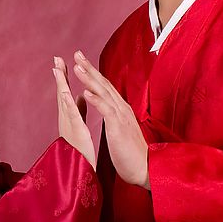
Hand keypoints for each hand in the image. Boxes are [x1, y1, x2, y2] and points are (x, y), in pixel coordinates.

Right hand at [53, 56, 95, 166]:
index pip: (66, 91)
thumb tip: (79, 96)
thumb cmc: (80, 149)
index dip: (64, 75)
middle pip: (62, 92)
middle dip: (59, 75)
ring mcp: (69, 125)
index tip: (62, 61)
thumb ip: (78, 109)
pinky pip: (72, 117)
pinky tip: (67, 92)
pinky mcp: (76, 132)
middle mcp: (66, 118)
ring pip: (64, 101)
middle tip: (56, 58)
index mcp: (69, 115)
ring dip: (60, 85)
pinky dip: (69, 104)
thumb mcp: (79, 124)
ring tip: (57, 69)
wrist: (80, 168)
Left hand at [71, 51, 149, 189]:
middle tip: (77, 53)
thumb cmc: (131, 153)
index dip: (93, 73)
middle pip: (104, 84)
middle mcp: (121, 108)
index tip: (82, 62)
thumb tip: (111, 110)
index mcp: (121, 110)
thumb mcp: (121, 130)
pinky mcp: (118, 127)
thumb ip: (116, 118)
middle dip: (89, 68)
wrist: (145, 167)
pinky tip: (86, 92)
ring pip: (103, 93)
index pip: (105, 87)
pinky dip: (96, 100)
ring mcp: (120, 116)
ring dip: (90, 79)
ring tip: (77, 67)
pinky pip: (106, 110)